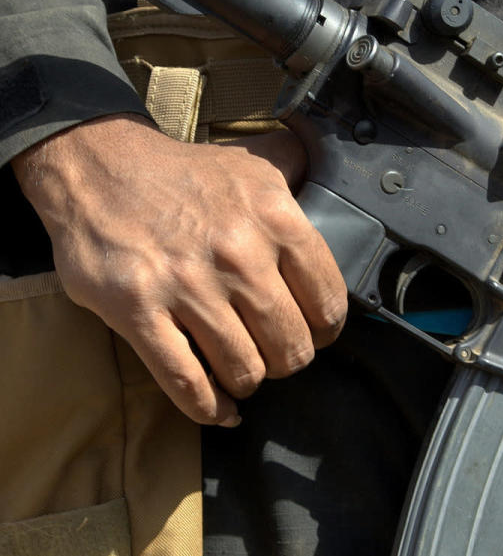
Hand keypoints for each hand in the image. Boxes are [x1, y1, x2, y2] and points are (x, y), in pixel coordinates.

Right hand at [12, 114, 346, 425]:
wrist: (97, 166)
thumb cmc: (183, 174)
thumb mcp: (253, 165)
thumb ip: (299, 180)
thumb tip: (332, 188)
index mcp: (276, 219)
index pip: (328, 302)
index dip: (326, 329)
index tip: (315, 332)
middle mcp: (239, 254)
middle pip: (290, 346)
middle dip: (288, 360)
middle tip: (275, 354)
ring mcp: (187, 285)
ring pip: (244, 370)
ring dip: (248, 381)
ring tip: (244, 371)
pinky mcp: (137, 310)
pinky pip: (186, 382)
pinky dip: (208, 408)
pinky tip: (221, 410)